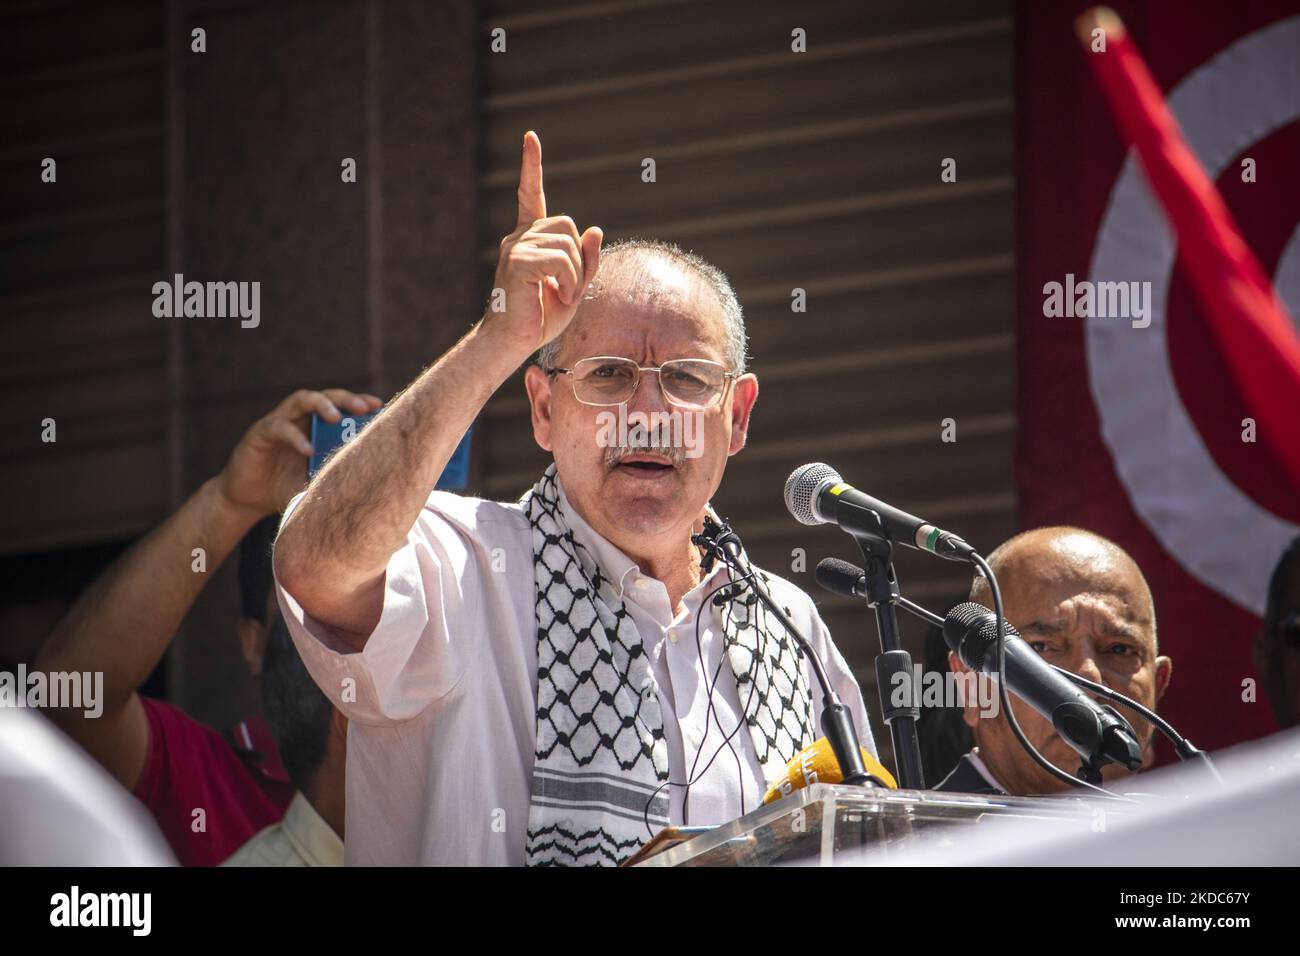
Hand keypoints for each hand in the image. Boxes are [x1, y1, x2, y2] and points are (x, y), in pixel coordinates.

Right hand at [216, 388, 383, 517]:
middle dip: (345, 399)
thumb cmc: (287, 487)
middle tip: (363, 408)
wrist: (249, 499)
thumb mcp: (316, 483)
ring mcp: (280, 422)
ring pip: (301, 400)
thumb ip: (336, 476)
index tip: (378, 406)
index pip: (341, 406)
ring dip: (321, 405)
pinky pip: (280, 428)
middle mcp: (300, 418)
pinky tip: (308, 450)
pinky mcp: (260, 433)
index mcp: (317, 426)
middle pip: (325, 396)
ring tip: (335, 418)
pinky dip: (295, 437)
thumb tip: (370, 482)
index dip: (359, 403)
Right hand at [487, 130, 602, 356]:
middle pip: (568, 225)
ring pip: (568, 244)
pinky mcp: (517, 261)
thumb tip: (597, 229)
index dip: (531, 166)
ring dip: (575, 275)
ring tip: (559, 296)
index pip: (530, 195)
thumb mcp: (575, 287)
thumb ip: (587, 261)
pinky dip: (569, 281)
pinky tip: (556, 296)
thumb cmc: (539, 319)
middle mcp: (519, 237)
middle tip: (566, 289)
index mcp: (529, 240)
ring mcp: (515, 246)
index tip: (530, 138)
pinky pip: (561, 260)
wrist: (511, 343)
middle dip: (578, 259)